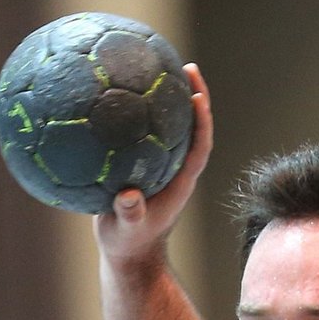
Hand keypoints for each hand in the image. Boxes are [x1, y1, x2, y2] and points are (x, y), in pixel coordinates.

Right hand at [94, 63, 213, 269]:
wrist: (127, 253)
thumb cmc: (129, 244)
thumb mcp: (127, 230)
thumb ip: (130, 214)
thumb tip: (129, 197)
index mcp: (180, 181)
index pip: (199, 145)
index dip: (202, 120)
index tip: (198, 95)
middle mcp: (176, 169)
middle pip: (191, 126)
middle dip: (192, 95)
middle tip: (185, 66)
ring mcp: (161, 167)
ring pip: (170, 126)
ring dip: (168, 98)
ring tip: (157, 67)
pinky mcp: (145, 167)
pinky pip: (144, 134)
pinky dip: (136, 114)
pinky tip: (115, 94)